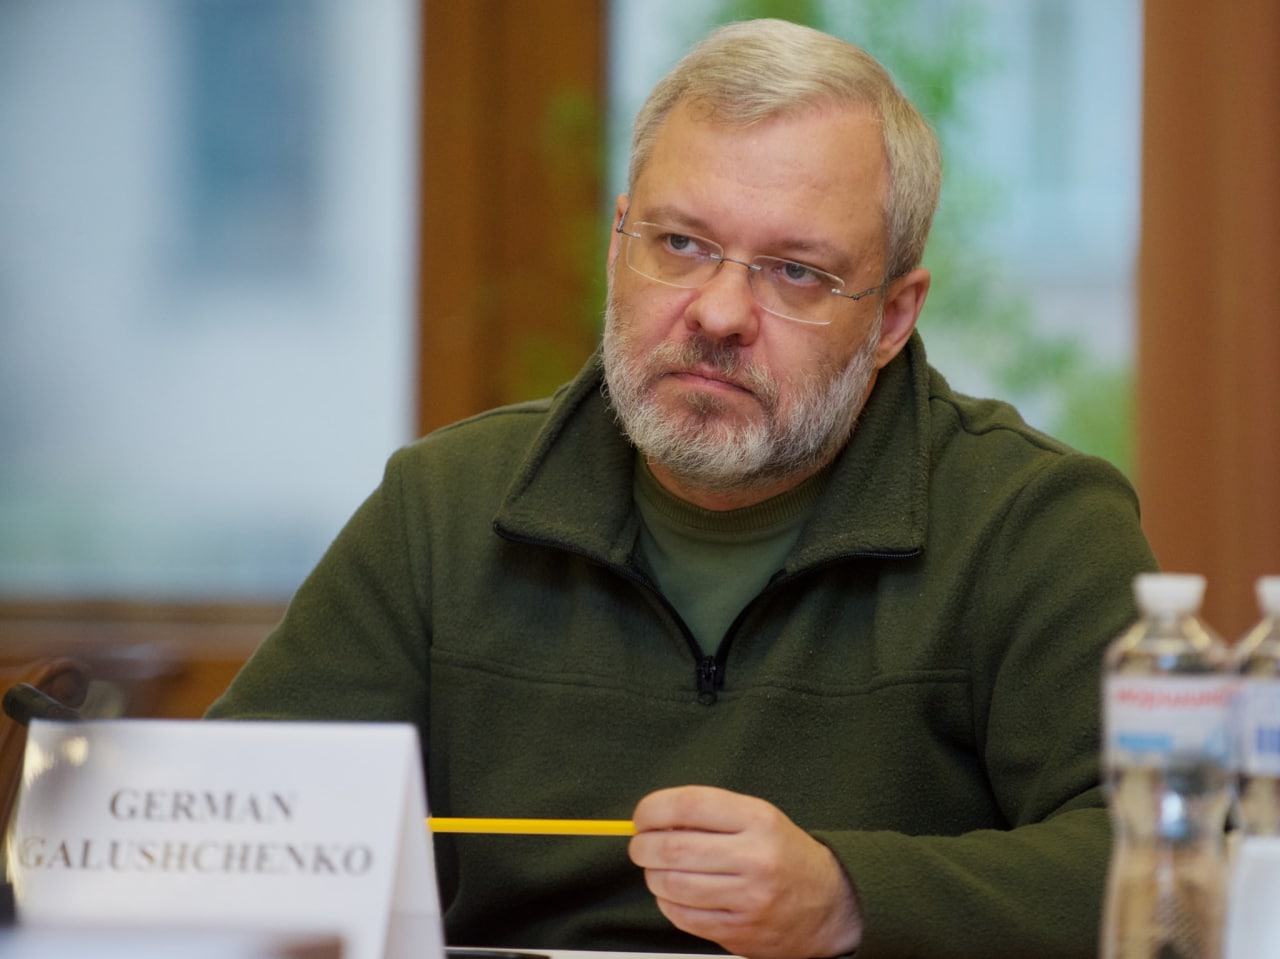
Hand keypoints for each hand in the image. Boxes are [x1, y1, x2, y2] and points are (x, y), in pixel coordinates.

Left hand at [628, 785, 862, 958]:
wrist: (829, 905)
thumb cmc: (785, 855)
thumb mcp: (759, 818)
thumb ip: (711, 813)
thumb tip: (655, 818)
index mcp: (759, 820)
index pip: (690, 805)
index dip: (653, 809)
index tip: (642, 815)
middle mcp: (755, 858)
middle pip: (674, 848)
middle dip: (643, 846)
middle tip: (640, 845)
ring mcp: (747, 899)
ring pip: (672, 884)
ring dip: (653, 875)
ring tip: (658, 869)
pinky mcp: (738, 932)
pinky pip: (682, 916)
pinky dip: (667, 903)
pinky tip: (674, 893)